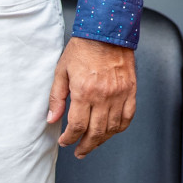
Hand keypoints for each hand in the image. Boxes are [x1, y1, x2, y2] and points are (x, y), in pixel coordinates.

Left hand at [47, 37, 137, 157]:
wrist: (107, 31)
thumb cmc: (83, 48)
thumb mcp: (62, 70)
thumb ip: (56, 97)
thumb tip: (52, 119)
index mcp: (84, 91)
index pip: (76, 126)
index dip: (69, 139)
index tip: (64, 141)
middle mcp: (103, 95)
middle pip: (95, 132)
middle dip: (85, 146)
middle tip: (79, 151)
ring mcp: (119, 93)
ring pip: (112, 127)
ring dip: (102, 140)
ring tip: (93, 143)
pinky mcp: (130, 89)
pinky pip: (128, 116)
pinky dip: (120, 127)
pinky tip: (112, 130)